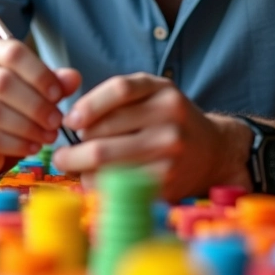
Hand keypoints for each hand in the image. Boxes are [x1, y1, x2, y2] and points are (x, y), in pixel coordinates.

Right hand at [0, 36, 80, 176]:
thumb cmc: (10, 103)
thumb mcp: (35, 87)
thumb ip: (54, 81)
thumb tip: (73, 78)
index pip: (13, 53)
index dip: (39, 74)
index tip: (58, 94)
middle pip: (2, 83)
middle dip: (36, 104)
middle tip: (57, 120)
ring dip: (28, 126)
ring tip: (49, 136)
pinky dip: (17, 144)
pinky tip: (33, 147)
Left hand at [52, 72, 251, 201]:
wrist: (212, 152)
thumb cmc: (169, 121)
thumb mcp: (152, 95)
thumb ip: (115, 99)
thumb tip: (70, 121)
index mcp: (162, 90)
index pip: (119, 90)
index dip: (87, 105)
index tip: (70, 121)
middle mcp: (170, 118)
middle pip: (105, 131)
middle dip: (75, 146)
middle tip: (62, 153)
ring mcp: (170, 151)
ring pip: (107, 161)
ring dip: (81, 167)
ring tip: (74, 166)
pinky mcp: (167, 180)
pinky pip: (118, 184)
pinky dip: (98, 183)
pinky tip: (94, 179)